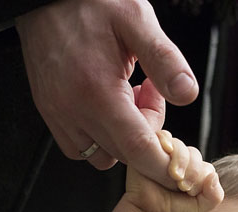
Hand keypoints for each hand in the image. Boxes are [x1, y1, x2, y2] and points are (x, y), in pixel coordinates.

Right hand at [16, 0, 197, 187]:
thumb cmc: (91, 3)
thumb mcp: (136, 19)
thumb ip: (164, 59)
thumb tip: (187, 93)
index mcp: (97, 90)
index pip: (137, 148)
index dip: (164, 166)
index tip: (182, 168)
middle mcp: (73, 110)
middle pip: (125, 154)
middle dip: (148, 136)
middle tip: (151, 93)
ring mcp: (58, 115)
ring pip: (103, 156)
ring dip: (125, 140)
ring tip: (129, 98)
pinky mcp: (50, 113)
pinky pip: (80, 148)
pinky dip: (102, 139)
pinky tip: (110, 107)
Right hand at [112, 131, 223, 211]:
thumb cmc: (171, 211)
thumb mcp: (199, 207)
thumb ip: (214, 196)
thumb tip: (214, 176)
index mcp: (193, 172)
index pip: (205, 166)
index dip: (201, 177)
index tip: (190, 192)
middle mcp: (179, 161)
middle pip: (193, 154)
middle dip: (192, 170)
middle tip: (183, 186)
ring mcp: (164, 154)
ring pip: (179, 146)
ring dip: (180, 160)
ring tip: (174, 177)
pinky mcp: (148, 148)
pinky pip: (162, 136)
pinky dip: (166, 141)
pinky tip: (166, 154)